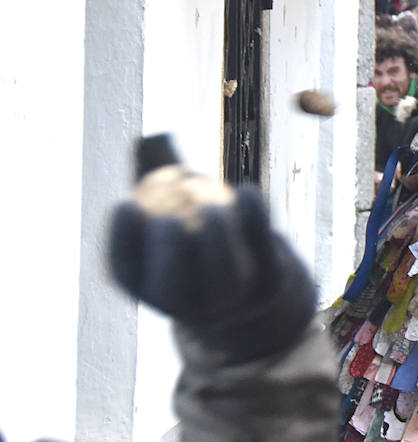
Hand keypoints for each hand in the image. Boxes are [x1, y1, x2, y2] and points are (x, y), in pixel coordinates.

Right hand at [109, 135, 316, 359]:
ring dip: (218, 238)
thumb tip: (152, 137)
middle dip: (169, 252)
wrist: (250, 268)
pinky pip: (263, 255)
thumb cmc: (195, 226)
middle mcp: (189, 304)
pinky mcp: (270, 286)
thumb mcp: (172, 201)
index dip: (123, 240)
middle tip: (169, 215)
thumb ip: (159, 171)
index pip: (127, 269)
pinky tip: (247, 191)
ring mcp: (233, 301)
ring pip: (224, 277)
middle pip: (174, 285)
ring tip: (213, 203)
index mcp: (150, 286)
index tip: (126, 203)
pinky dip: (255, 222)